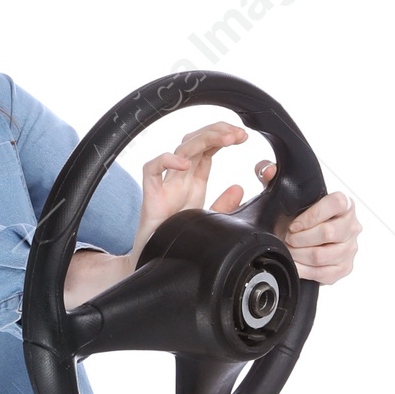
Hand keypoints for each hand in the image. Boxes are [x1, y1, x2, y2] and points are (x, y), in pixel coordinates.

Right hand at [135, 120, 360, 285]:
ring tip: (226, 138)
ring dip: (204, 139)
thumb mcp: (209, 220)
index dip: (224, 137)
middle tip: (239, 133)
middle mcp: (181, 178)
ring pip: (181, 150)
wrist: (155, 262)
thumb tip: (239, 187)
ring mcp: (166, 184)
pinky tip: (185, 164)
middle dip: (218, 132)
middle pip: (197, 143)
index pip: (209, 149)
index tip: (243, 136)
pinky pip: (152, 170)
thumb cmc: (178, 238)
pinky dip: (166, 161)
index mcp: (195, 181)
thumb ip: (223, 205)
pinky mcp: (151, 195)